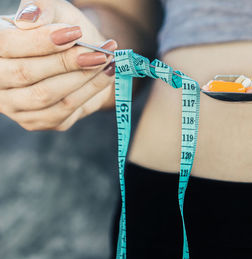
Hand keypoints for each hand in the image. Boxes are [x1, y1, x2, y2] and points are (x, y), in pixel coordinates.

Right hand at [0, 0, 117, 130]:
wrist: (85, 55)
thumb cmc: (64, 31)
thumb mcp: (56, 11)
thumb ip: (42, 9)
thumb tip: (30, 17)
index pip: (5, 45)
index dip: (40, 40)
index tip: (75, 33)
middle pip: (25, 73)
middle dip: (66, 61)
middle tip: (98, 51)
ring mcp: (16, 105)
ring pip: (46, 95)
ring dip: (83, 77)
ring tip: (107, 59)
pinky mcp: (40, 121)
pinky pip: (65, 109)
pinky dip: (91, 90)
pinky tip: (108, 74)